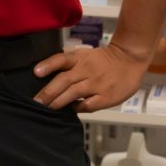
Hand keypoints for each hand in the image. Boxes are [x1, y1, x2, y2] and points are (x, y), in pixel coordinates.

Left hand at [31, 43, 148, 112]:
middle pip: (64, 80)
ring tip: (47, 108)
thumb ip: (69, 66)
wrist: (129, 60)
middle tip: (36, 101)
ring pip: (73, 93)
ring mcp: (96, 83)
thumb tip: (49, 80)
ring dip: (58, 102)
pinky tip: (72, 109)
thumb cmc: (104, 60)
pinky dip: (77, 108)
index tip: (36, 72)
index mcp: (80, 58)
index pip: (61, 59)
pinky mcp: (106, 96)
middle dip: (48, 92)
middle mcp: (86, 69)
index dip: (48, 65)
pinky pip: (87, 105)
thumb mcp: (85, 56)